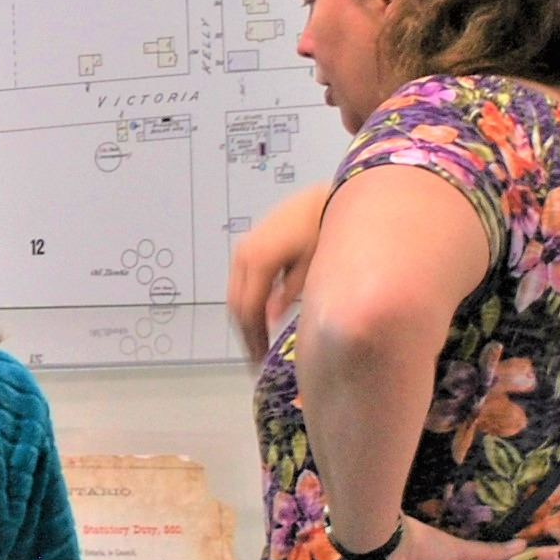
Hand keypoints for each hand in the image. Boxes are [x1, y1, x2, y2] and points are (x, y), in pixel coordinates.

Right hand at [230, 182, 332, 358]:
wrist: (325, 198)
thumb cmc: (323, 231)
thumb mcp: (311, 266)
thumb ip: (288, 294)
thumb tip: (270, 319)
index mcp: (259, 261)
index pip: (249, 309)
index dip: (254, 338)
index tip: (260, 361)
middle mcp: (244, 255)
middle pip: (236, 303)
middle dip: (246, 332)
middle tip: (257, 357)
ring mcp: (244, 249)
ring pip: (235, 292)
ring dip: (244, 318)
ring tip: (257, 340)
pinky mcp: (249, 245)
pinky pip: (241, 280)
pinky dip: (247, 301)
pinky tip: (261, 315)